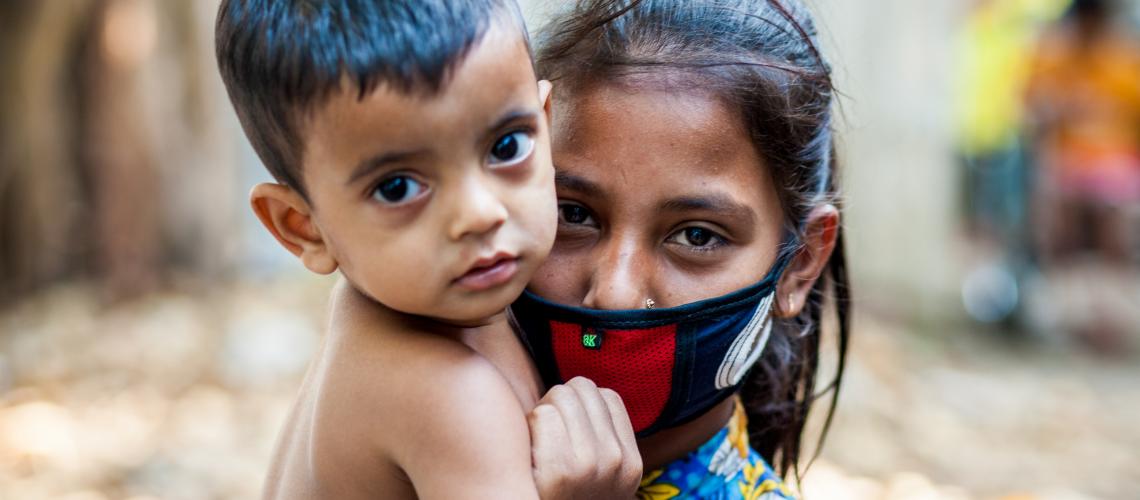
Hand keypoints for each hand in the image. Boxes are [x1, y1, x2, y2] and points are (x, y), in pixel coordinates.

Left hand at [528, 377, 642, 499]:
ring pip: (560, 397)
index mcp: (630, 462)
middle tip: (548, 431)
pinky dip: (531, 426)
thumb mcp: (603, 478)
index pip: (608, 397)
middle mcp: (615, 461)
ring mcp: (588, 466)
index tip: (569, 424)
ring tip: (539, 442)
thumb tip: (579, 391)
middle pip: (582, 390)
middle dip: (560, 402)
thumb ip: (601, 441)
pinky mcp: (559, 471)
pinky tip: (530, 451)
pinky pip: (543, 415)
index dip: (582, 403)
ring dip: (543, 413)